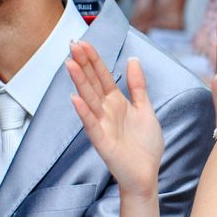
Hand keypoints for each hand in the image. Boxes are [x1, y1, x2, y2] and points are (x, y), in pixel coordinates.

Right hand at [67, 41, 163, 199]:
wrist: (147, 174)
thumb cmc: (145, 145)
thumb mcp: (145, 109)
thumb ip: (138, 85)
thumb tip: (133, 59)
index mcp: (117, 102)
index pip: (103, 76)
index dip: (94, 59)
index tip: (83, 42)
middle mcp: (107, 111)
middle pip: (93, 83)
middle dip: (83, 64)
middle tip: (72, 44)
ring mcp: (102, 125)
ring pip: (89, 99)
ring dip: (79, 82)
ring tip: (70, 64)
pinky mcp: (102, 141)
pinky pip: (91, 124)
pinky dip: (83, 112)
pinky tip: (75, 99)